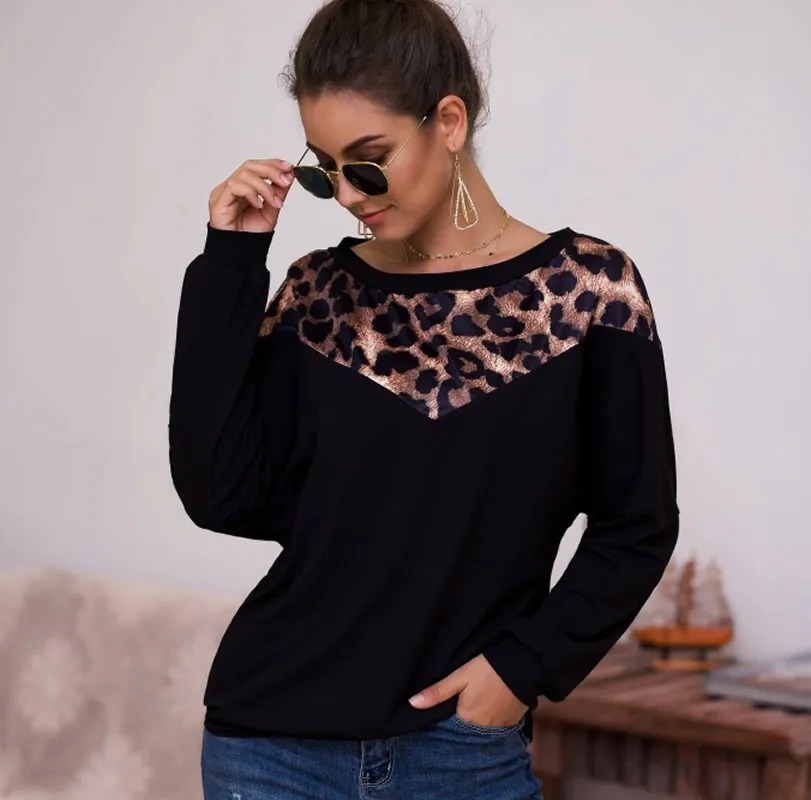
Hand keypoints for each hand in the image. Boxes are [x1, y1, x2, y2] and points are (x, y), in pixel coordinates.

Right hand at [209, 159, 294, 232]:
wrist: (240, 254)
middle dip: (271, 170)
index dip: (272, 163)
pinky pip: (234, 187)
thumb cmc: (251, 235)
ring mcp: (223, 192)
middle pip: (250, 166)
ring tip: (274, 202)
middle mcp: (232, 187)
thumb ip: (278, 193)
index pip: (256, 167)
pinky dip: (251, 193)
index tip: (289, 167)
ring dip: (264, 186)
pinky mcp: (218, 201)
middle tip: (285, 180)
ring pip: (244, 174)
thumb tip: (289, 176)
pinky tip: (259, 205)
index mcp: (243, 187)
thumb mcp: (271, 211)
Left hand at [409, 655, 528, 727]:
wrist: (523, 664)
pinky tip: (487, 710)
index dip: (443, 723)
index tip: (439, 716)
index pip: (449, 730)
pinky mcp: (512, 724)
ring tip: (472, 709)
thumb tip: (411, 704)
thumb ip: (437, 692)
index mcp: (467, 719)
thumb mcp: (459, 676)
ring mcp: (499, 729)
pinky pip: (495, 729)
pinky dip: (489, 722)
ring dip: (475, 725)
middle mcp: (483, 730)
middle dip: (459, 725)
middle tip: (457, 708)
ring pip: (480, 732)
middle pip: (465, 732)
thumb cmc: (487, 668)